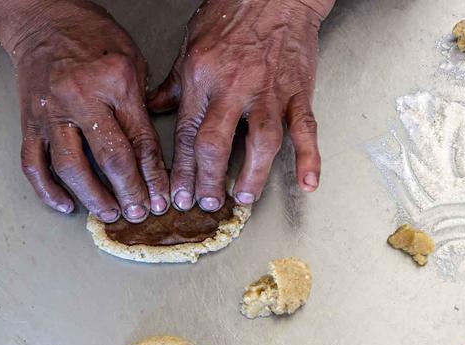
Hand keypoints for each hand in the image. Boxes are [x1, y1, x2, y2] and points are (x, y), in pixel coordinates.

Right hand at [0, 0, 168, 221]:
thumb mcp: (131, 60)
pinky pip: (34, 163)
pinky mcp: (29, 121)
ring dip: (92, 197)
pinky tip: (65, 205)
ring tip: (109, 213)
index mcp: (114, 82)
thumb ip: (140, 105)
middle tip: (140, 213)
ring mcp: (51, 112)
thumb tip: (152, 153)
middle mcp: (81, 98)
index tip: (162, 198)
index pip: (140, 140)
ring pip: (70, 167)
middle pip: (109, 158)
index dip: (153, 176)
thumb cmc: (91, 35)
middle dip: (129, 192)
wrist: (43, 17)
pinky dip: (48, 190)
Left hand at [147, 0, 333, 210]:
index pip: (187, 133)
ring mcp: (269, 91)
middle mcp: (234, 87)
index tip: (179, 195)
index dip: (181, 170)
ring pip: (261, 142)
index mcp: (202, 77)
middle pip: (216, 144)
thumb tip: (155, 107)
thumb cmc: (232, 13)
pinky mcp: (298, 91)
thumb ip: (175, 83)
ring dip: (252, 175)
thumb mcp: (191, 44)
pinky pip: (305, 129)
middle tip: (206, 205)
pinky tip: (309, 183)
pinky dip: (309, 157)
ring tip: (244, 197)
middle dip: (208, 181)